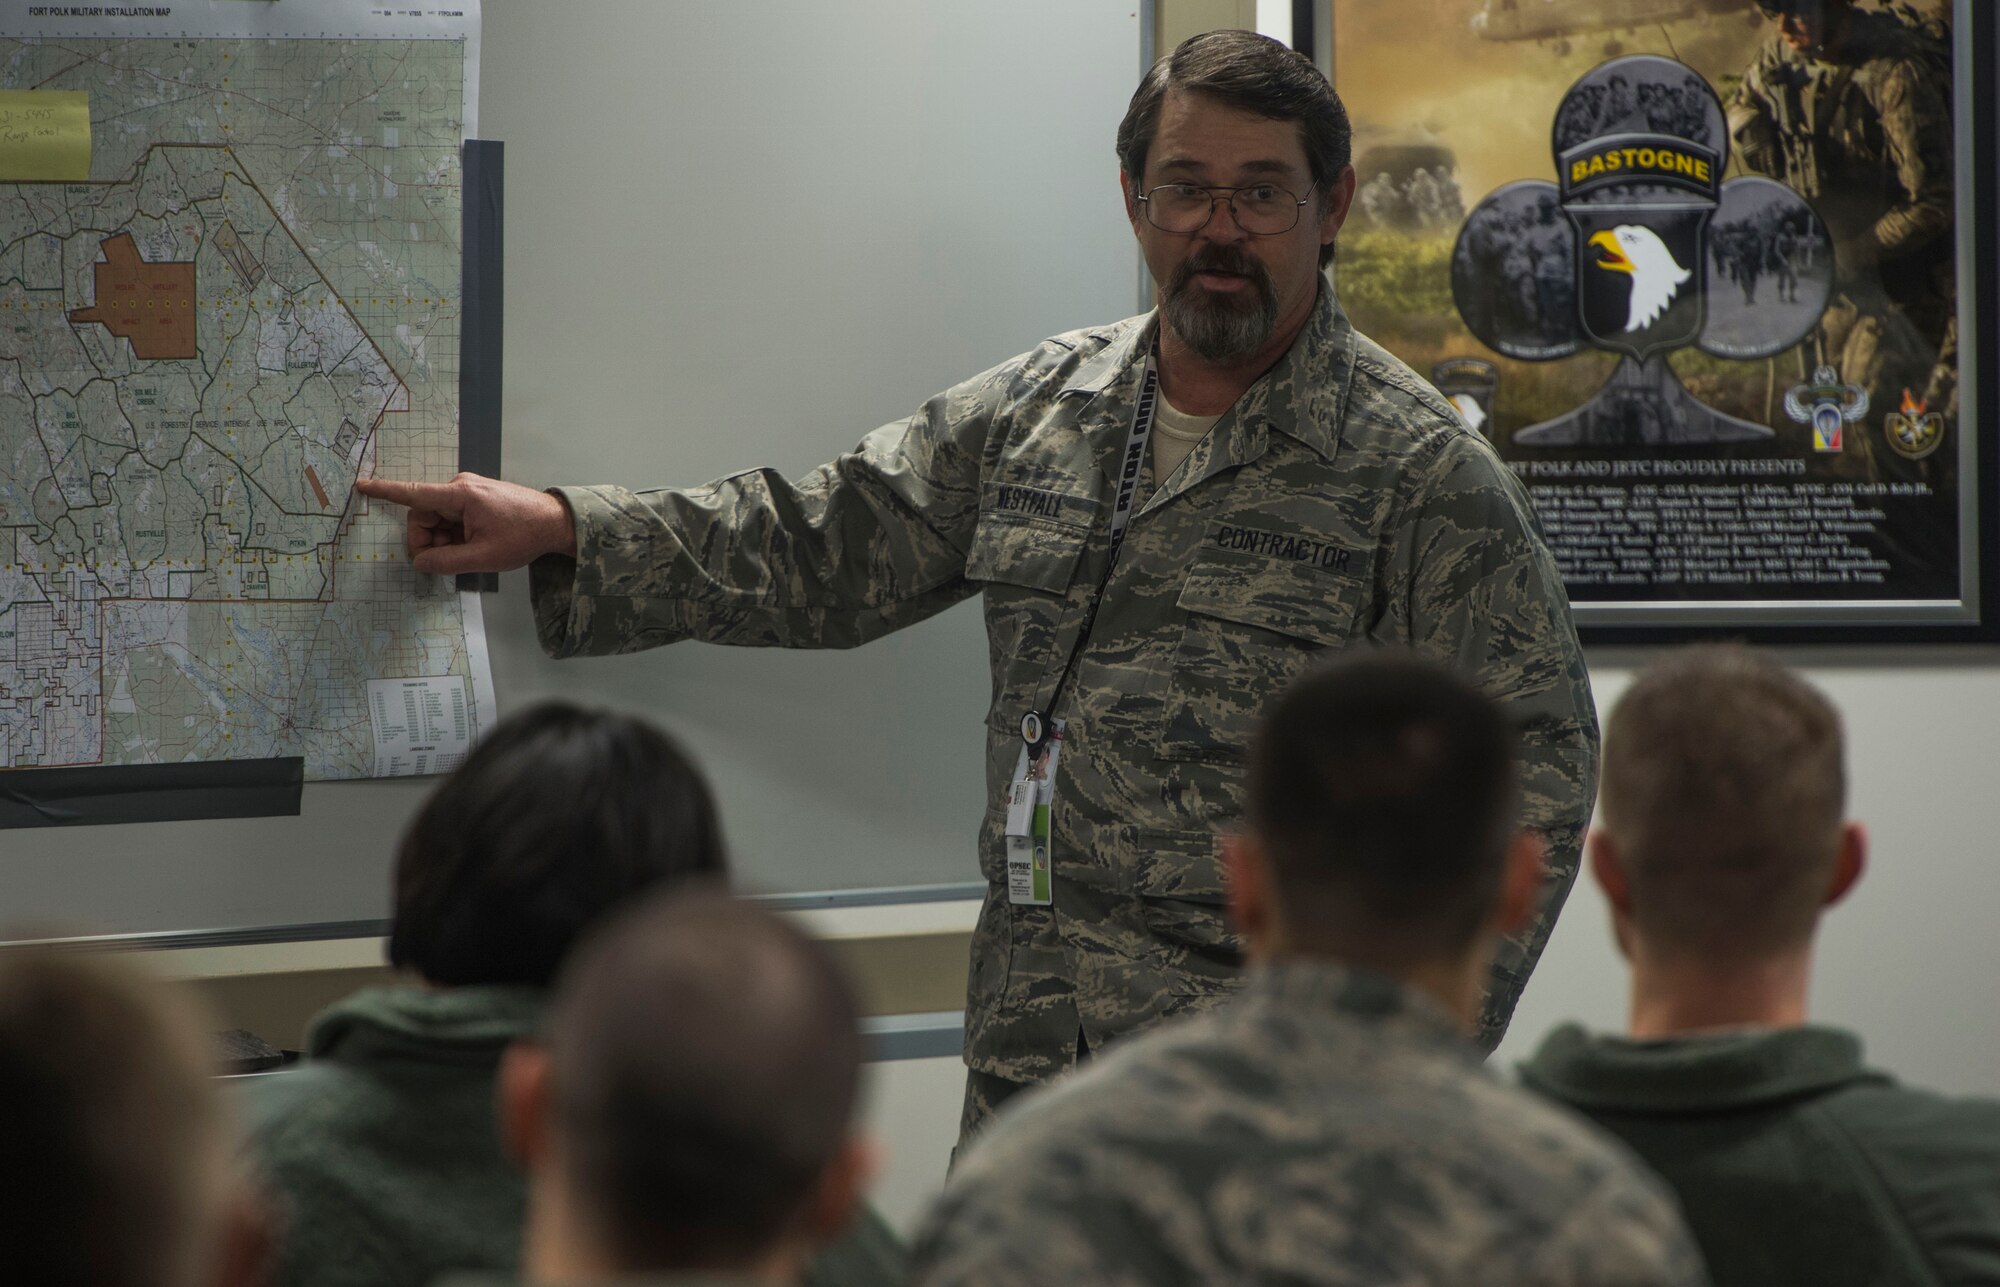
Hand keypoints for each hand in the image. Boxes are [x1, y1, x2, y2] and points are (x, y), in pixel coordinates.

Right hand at [355, 472, 577, 573]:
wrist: (555, 523)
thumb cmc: (524, 536)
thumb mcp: (483, 557)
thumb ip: (446, 562)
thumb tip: (419, 563)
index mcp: (460, 495)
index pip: (414, 493)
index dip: (385, 491)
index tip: (361, 486)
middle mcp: (460, 487)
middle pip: (423, 516)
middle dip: (427, 540)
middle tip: (445, 561)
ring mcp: (468, 491)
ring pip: (437, 520)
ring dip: (443, 540)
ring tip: (468, 553)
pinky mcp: (475, 498)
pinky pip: (451, 518)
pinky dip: (454, 535)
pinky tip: (471, 545)